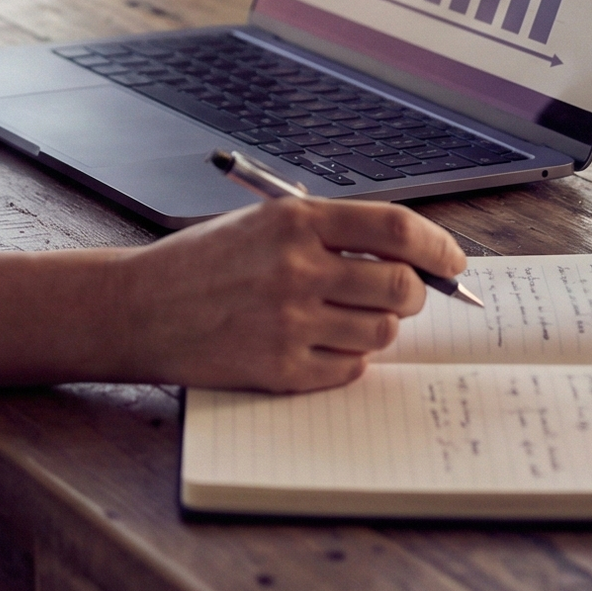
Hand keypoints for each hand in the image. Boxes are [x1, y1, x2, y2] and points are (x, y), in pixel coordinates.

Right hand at [108, 197, 465, 390]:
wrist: (139, 308)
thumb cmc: (203, 263)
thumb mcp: (261, 224)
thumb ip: (329, 234)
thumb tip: (408, 257)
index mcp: (294, 221)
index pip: (395, 227)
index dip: (437, 246)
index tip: (452, 262)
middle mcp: (296, 268)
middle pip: (399, 286)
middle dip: (414, 295)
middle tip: (402, 296)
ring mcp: (289, 322)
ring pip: (381, 333)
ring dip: (379, 328)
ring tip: (347, 319)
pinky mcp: (280, 368)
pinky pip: (349, 370)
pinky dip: (346, 360)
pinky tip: (318, 344)